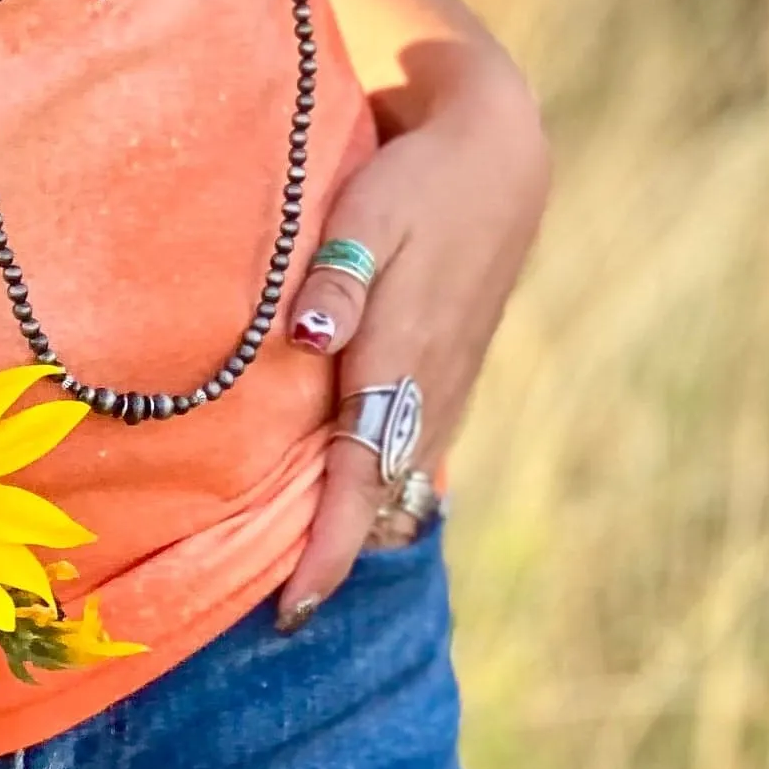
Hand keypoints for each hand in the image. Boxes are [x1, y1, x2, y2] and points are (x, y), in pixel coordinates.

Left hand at [274, 30, 548, 633]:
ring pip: (396, 478)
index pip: (361, 479)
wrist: (498, 159)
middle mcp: (429, 390)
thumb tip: (308, 338)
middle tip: (270, 601)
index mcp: (402, 362)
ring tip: (293, 563)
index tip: (290, 610)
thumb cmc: (415, 182)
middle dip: (330, 551)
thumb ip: (336, 279)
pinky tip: (340, 485)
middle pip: (378, 499)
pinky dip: (373, 479)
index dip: (325, 549)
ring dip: (353, 518)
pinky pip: (407, 447)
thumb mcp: (368, 214)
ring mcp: (446, 386)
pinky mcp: (449, 373)